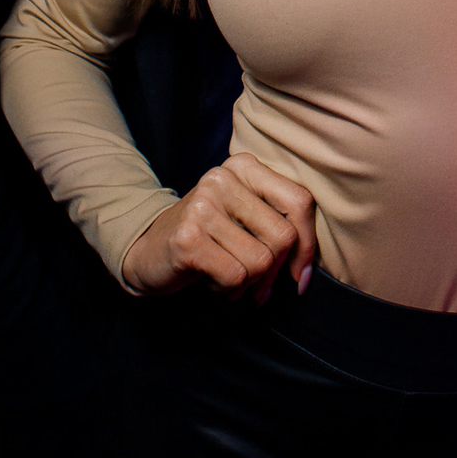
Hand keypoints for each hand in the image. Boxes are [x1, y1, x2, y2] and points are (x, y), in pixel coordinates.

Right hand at [121, 152, 316, 301]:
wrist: (149, 250)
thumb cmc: (209, 238)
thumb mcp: (246, 220)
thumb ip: (281, 230)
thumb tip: (306, 274)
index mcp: (244, 167)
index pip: (300, 202)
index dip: (307, 244)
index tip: (300, 273)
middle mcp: (222, 179)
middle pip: (283, 237)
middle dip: (275, 271)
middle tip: (256, 280)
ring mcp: (202, 206)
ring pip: (261, 261)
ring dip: (249, 283)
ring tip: (228, 274)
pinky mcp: (188, 238)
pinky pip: (235, 277)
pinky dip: (229, 290)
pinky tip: (212, 280)